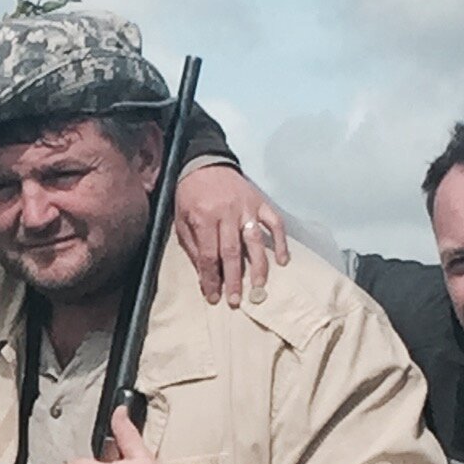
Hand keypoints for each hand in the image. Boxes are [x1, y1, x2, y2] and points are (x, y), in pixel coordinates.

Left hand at [172, 163, 290, 304]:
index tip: (214, 298)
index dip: (211, 279)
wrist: (205, 162)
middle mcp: (227, 213)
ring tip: (259, 288)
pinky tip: (282, 260)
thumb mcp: (181, 219)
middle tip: (236, 301)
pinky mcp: (261, 202)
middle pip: (232, 253)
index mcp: (204, 217)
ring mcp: (247, 208)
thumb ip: (192, 247)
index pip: (208, 255)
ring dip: (258, 267)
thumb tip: (204, 276)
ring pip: (255, 241)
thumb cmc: (190, 194)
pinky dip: (280, 242)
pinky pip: (275, 223)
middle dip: (233, 279)